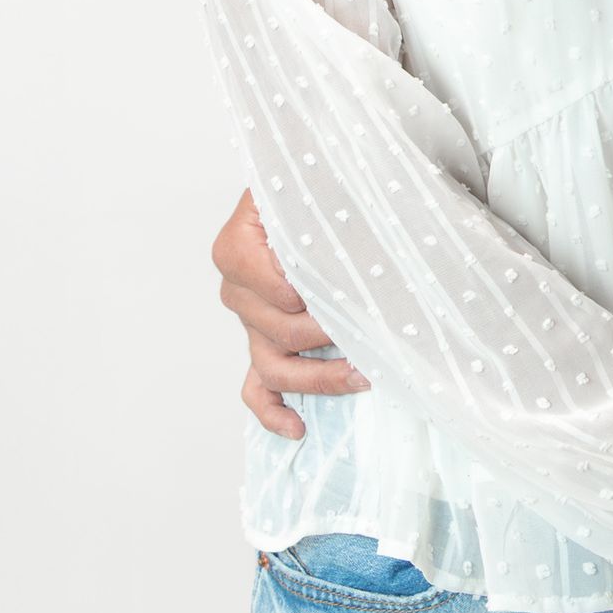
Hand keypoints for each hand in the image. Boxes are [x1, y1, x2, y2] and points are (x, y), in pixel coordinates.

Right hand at [213, 189, 368, 440]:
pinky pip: (255, 388)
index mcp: (238, 247)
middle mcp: (237, 288)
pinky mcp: (264, 342)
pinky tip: (298, 428)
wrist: (318, 189)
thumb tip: (351, 246)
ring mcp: (250, 321)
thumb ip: (322, 208)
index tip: (347, 291)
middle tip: (375, 330)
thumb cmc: (321, 185)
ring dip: (317, 379)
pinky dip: (272, 411)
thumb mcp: (319, 185)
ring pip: (272, 366)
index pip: (273, 290)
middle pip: (279, 331)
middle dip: (330, 336)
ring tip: (361, 376)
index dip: (310, 296)